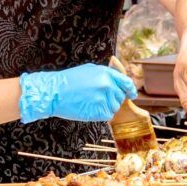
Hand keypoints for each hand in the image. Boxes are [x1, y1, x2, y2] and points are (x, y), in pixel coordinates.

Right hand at [19, 64, 136, 122]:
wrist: (54, 92)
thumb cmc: (69, 81)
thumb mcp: (90, 70)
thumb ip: (106, 74)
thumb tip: (118, 80)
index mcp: (106, 73)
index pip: (126, 82)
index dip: (130, 89)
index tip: (132, 94)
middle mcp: (108, 85)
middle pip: (120, 97)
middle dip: (113, 98)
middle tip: (97, 98)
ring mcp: (104, 98)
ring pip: (114, 107)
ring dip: (106, 107)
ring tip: (91, 102)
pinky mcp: (99, 111)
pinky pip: (108, 115)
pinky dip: (101, 114)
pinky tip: (90, 109)